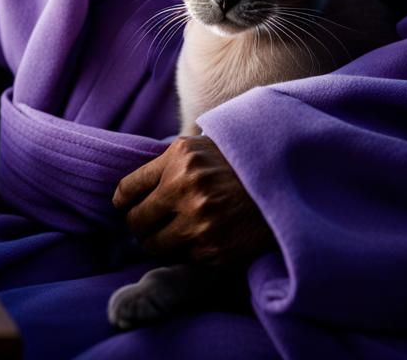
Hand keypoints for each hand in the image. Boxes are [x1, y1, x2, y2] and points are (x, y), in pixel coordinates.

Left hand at [113, 135, 272, 265]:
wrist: (283, 184)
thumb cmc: (237, 164)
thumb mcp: (200, 148)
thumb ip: (168, 163)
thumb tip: (133, 189)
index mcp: (178, 159)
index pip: (129, 188)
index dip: (123, 200)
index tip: (124, 205)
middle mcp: (185, 190)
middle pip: (137, 221)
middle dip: (138, 224)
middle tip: (145, 224)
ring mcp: (199, 223)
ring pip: (155, 246)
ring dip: (158, 242)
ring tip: (168, 234)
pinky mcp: (214, 251)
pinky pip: (183, 258)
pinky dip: (186, 251)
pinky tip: (197, 239)